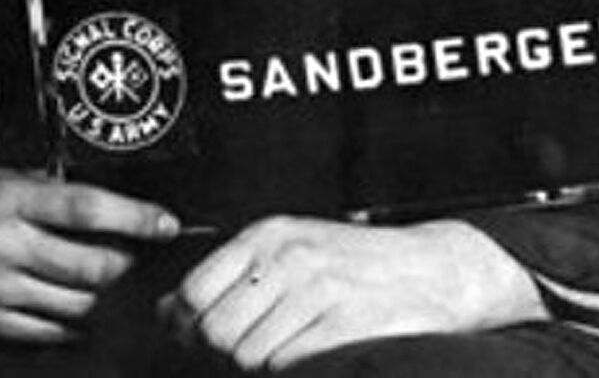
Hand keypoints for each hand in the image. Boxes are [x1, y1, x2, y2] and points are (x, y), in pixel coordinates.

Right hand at [0, 169, 179, 344]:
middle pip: (90, 265)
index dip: (134, 217)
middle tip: (153, 260)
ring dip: (113, 297)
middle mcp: (6, 245)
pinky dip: (82, 323)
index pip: (85, 208)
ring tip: (130, 285)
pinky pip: (53, 330)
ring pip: (78, 303)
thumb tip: (115, 208)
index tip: (167, 223)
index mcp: (13, 200)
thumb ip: (55, 192)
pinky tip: (95, 310)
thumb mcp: (9, 177)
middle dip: (132, 265)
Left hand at [162, 217, 546, 370]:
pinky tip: (309, 355)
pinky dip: (291, 370)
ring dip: (259, 366)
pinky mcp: (344, 326)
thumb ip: (227, 276)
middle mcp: (288, 258)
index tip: (195, 339)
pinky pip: (288, 367)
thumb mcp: (286, 249)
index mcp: (267, 235)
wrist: (430, 269)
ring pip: (248, 357)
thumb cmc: (350, 263)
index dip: (186, 327)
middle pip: (216, 332)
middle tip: (244, 351)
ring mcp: (317, 291)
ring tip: (284, 349)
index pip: (194, 291)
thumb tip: (168, 312)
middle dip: (221, 353)